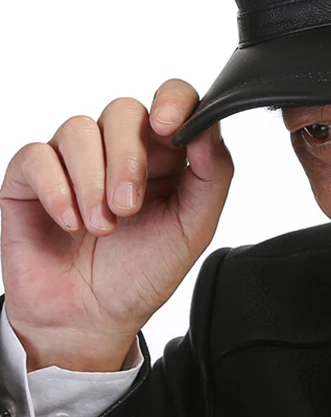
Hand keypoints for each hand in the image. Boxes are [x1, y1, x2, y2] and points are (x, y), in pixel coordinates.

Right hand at [0, 80, 233, 371]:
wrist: (91, 319)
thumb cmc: (144, 269)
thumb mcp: (194, 227)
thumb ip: (213, 174)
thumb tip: (209, 129)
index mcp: (165, 151)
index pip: (172, 98)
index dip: (172, 100)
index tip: (168, 125)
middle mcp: (119, 146)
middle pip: (123, 110)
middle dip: (126, 158)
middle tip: (128, 207)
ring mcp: (74, 158)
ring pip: (79, 128)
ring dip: (92, 181)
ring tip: (101, 227)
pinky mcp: (31, 177)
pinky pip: (37, 156)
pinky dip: (56, 190)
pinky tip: (71, 222)